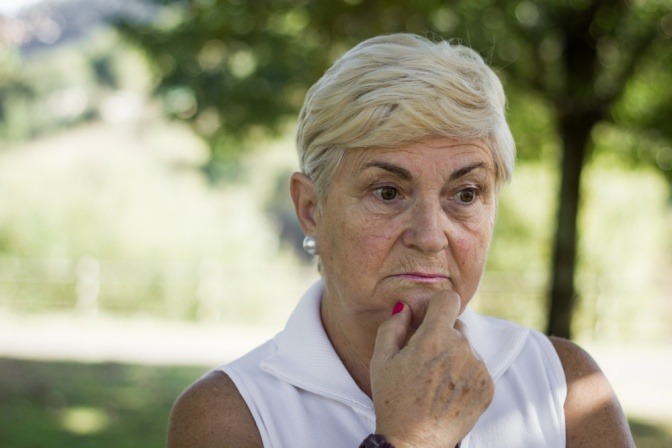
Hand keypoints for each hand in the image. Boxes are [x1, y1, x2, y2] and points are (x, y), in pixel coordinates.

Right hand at [370, 291, 493, 447]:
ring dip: (454, 356)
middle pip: (457, 325)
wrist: (414, 442)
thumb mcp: (381, 359)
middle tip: (424, 360)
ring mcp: (478, 369)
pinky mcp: (488, 387)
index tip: (429, 317)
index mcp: (435, 338)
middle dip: (442, 335)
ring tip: (435, 381)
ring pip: (467, 348)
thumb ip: (393, 326)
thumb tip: (406, 307)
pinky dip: (465, 375)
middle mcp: (462, 349)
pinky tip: (447, 392)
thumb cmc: (393, 400)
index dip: (437, 305)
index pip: (448, 299)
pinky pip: (477, 368)